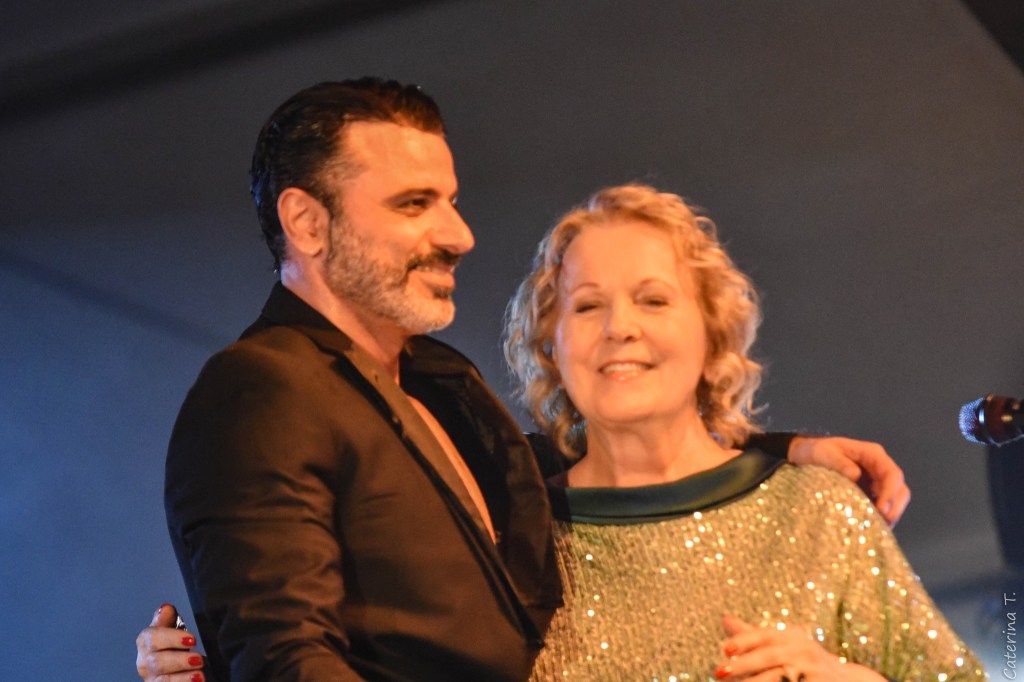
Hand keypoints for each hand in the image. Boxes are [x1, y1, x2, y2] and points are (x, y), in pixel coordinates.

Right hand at [136, 604, 205, 681]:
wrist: (175, 667)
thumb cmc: (173, 645)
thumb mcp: (172, 630)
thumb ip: (168, 619)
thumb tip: (165, 608)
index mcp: (146, 642)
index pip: (153, 638)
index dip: (172, 638)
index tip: (192, 639)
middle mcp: (145, 662)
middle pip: (157, 662)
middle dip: (180, 661)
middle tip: (199, 659)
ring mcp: (151, 679)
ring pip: (162, 681)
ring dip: (182, 678)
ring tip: (199, 676)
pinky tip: (196, 681)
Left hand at [715, 614, 885, 681]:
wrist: (849, 680)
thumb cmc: (806, 661)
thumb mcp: (784, 643)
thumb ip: (753, 635)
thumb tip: (725, 619)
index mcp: (792, 636)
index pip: (764, 635)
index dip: (744, 641)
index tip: (725, 649)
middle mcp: (803, 650)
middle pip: (769, 657)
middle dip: (743, 665)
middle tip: (719, 672)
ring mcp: (813, 669)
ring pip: (778, 676)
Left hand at [787, 436, 909, 524]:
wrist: (805, 454)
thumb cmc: (815, 451)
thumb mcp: (823, 453)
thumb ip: (838, 462)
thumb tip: (855, 476)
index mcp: (872, 454)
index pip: (892, 474)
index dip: (890, 493)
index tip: (882, 510)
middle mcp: (878, 468)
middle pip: (899, 489)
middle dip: (895, 508)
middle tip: (884, 525)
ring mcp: (875, 481)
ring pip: (894, 499)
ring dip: (890, 515)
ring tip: (878, 529)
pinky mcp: (869, 493)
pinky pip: (881, 505)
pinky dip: (879, 517)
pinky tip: (871, 527)